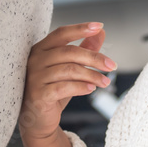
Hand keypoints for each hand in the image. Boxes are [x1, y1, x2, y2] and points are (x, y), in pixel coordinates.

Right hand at [18, 22, 115, 142]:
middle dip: (94, 58)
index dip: (80, 29)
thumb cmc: (53, 90)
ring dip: (91, 75)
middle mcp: (35, 60)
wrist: (38, 120)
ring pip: (69, 70)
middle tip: (112, 65)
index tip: (99, 26)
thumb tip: (100, 32)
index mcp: (41, 49)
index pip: (61, 33)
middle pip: (69, 52)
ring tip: (105, 82)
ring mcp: (35, 77)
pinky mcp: (38, 95)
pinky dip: (80, 87)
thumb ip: (83, 49)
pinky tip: (91, 89)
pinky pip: (63, 87)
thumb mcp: (70, 68)